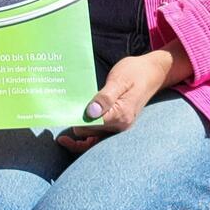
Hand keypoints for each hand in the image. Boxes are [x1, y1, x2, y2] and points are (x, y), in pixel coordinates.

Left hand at [55, 51, 175, 153]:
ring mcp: (120, 126)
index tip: (60, 116)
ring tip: (61, 132)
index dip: (75, 121)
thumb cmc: (135, 73)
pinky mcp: (117, 123)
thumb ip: (105, 97)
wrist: (152, 73)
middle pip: (91, 134)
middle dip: (75, 131)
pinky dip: (88, 132)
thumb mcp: (119, 80)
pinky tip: (76, 127)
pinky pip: (100, 133)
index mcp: (120, 116)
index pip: (91, 126)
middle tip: (56, 128)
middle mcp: (120, 126)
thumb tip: (90, 113)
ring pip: (95, 137)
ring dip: (79, 134)